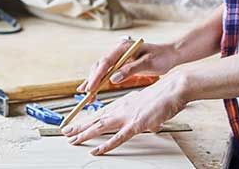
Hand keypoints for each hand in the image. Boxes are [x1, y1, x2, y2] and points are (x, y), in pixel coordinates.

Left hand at [62, 71, 190, 154]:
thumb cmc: (163, 97)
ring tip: (72, 140)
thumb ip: (143, 115)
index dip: (86, 119)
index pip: (100, 113)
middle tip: (65, 133)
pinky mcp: (136, 125)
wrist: (173, 89)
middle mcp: (121, 109)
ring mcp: (127, 117)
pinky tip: (96, 150)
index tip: (75, 124)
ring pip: (101, 127)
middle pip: (96, 119)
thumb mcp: (148, 106)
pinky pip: (118, 138)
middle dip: (79, 127)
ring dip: (85, 134)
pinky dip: (106, 145)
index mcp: (123, 103)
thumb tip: (147, 126)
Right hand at [77, 38, 178, 94]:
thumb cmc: (161, 57)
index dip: (97, 75)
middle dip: (92, 80)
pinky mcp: (120, 65)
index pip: (105, 62)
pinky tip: (91, 90)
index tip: (91, 87)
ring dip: (93, 82)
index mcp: (122, 48)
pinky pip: (106, 73)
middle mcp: (117, 51)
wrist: (170, 54)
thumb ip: (130, 70)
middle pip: (100, 66)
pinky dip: (99, 82)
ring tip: (87, 96)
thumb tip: (113, 79)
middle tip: (87, 94)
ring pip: (100, 70)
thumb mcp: (148, 63)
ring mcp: (118, 58)